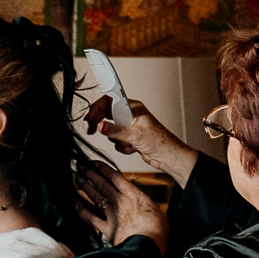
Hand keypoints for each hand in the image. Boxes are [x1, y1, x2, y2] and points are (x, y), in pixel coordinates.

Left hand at [77, 162, 167, 255]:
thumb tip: (145, 205)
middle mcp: (120, 202)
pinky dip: (82, 211)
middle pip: (102, 184)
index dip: (103, 168)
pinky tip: (75, 205)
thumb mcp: (158, 211)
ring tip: (78, 179)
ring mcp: (112, 215)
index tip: (94, 163)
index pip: (115, 177)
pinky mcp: (107, 229)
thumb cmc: (157, 232)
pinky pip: (90, 218)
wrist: (147, 249)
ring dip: (86, 187)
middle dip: (90, 174)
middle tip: (81, 166)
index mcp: (134, 196)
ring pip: (96, 197)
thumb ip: (147, 205)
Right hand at [83, 96, 198, 186]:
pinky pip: (116, 141)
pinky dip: (122, 147)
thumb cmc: (161, 142)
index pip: (109, 100)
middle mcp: (130, 115)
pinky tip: (133, 148)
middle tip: (93, 130)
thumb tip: (100, 126)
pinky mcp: (129, 137)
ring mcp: (129, 126)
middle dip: (105, 127)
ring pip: (111, 130)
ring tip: (129, 143)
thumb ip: (115, 131)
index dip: (97, 108)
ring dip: (117, 140)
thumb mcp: (135, 135)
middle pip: (106, 115)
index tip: (89, 118)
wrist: (168, 157)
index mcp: (133, 107)